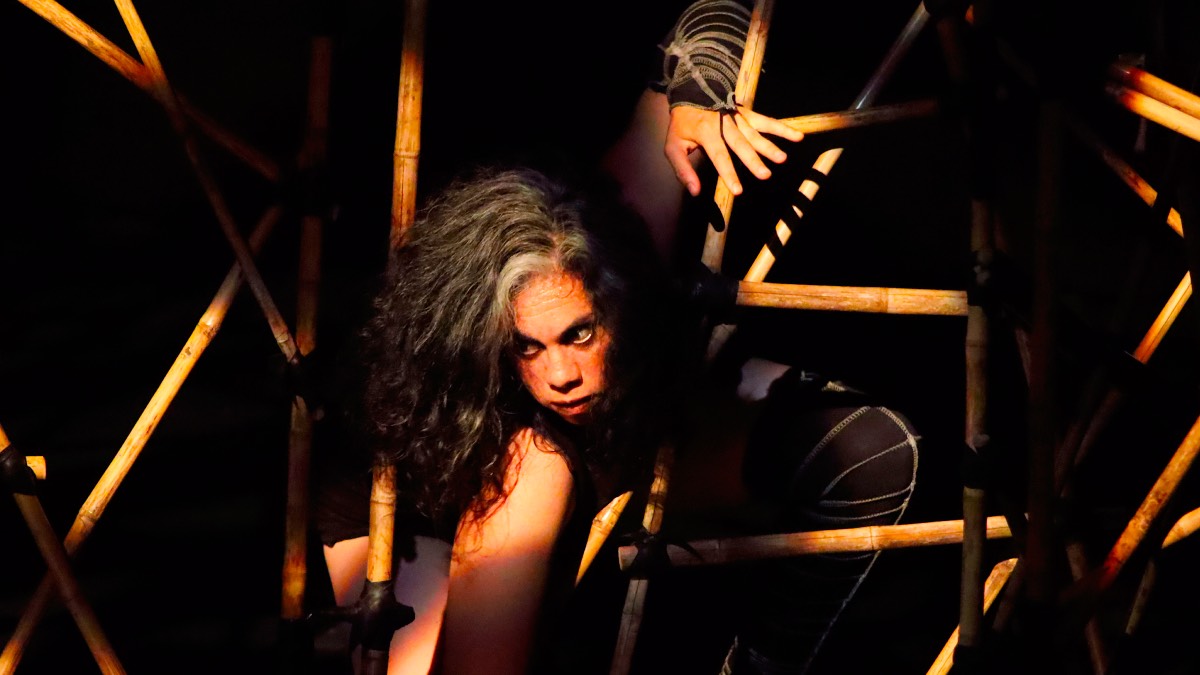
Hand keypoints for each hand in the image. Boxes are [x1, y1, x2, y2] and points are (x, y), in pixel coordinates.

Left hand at [664, 105, 803, 196]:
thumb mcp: (673, 147)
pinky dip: (782, 128)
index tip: (739, 190)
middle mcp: (724, 124)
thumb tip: (695, 192)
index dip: (729, 173)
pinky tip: (798, 136)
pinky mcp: (747, 113)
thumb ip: (683, 170)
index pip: (719, 155)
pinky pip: (766, 121)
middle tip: (765, 175)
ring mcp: (737, 117)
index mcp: (705, 132)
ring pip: (756, 133)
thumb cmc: (682, 126)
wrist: (690, 93)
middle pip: (741, 144)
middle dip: (753, 160)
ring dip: (770, 145)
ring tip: (782, 158)